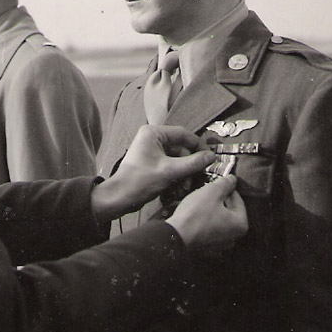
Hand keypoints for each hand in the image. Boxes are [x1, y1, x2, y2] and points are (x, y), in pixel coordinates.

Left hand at [91, 125, 215, 223]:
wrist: (120, 197)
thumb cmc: (141, 181)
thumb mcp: (170, 171)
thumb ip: (193, 163)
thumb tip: (212, 156)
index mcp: (153, 133)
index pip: (183, 134)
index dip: (198, 145)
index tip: (210, 157)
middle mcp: (152, 138)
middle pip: (181, 147)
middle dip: (190, 163)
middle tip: (197, 176)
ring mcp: (152, 150)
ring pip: (177, 158)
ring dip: (184, 172)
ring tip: (186, 185)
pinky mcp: (152, 162)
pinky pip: (171, 164)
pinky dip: (177, 175)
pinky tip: (180, 187)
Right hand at [165, 175, 247, 248]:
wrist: (176, 235)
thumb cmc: (196, 214)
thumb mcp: (212, 192)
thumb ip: (226, 183)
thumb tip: (232, 179)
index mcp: (241, 224)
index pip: (238, 199)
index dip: (226, 187)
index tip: (215, 182)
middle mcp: (234, 237)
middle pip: (229, 210)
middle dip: (219, 199)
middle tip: (206, 191)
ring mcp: (221, 244)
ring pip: (219, 219)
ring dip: (212, 208)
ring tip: (200, 201)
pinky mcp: (208, 246)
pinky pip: (210, 228)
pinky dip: (206, 220)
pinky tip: (196, 214)